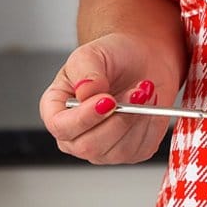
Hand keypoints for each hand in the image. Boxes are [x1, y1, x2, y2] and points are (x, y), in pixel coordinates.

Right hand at [38, 33, 172, 164]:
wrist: (143, 60)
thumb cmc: (113, 57)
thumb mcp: (93, 54)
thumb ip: (85, 72)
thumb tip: (86, 92)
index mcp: (57, 109)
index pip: (60, 127)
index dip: (83, 118)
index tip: (107, 100)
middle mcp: (75, 135)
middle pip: (88, 146)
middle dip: (117, 119)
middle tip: (134, 92)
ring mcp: (101, 148)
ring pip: (117, 151)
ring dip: (137, 119)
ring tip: (143, 91)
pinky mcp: (130, 153)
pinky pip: (140, 149)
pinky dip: (150, 125)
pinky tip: (149, 104)